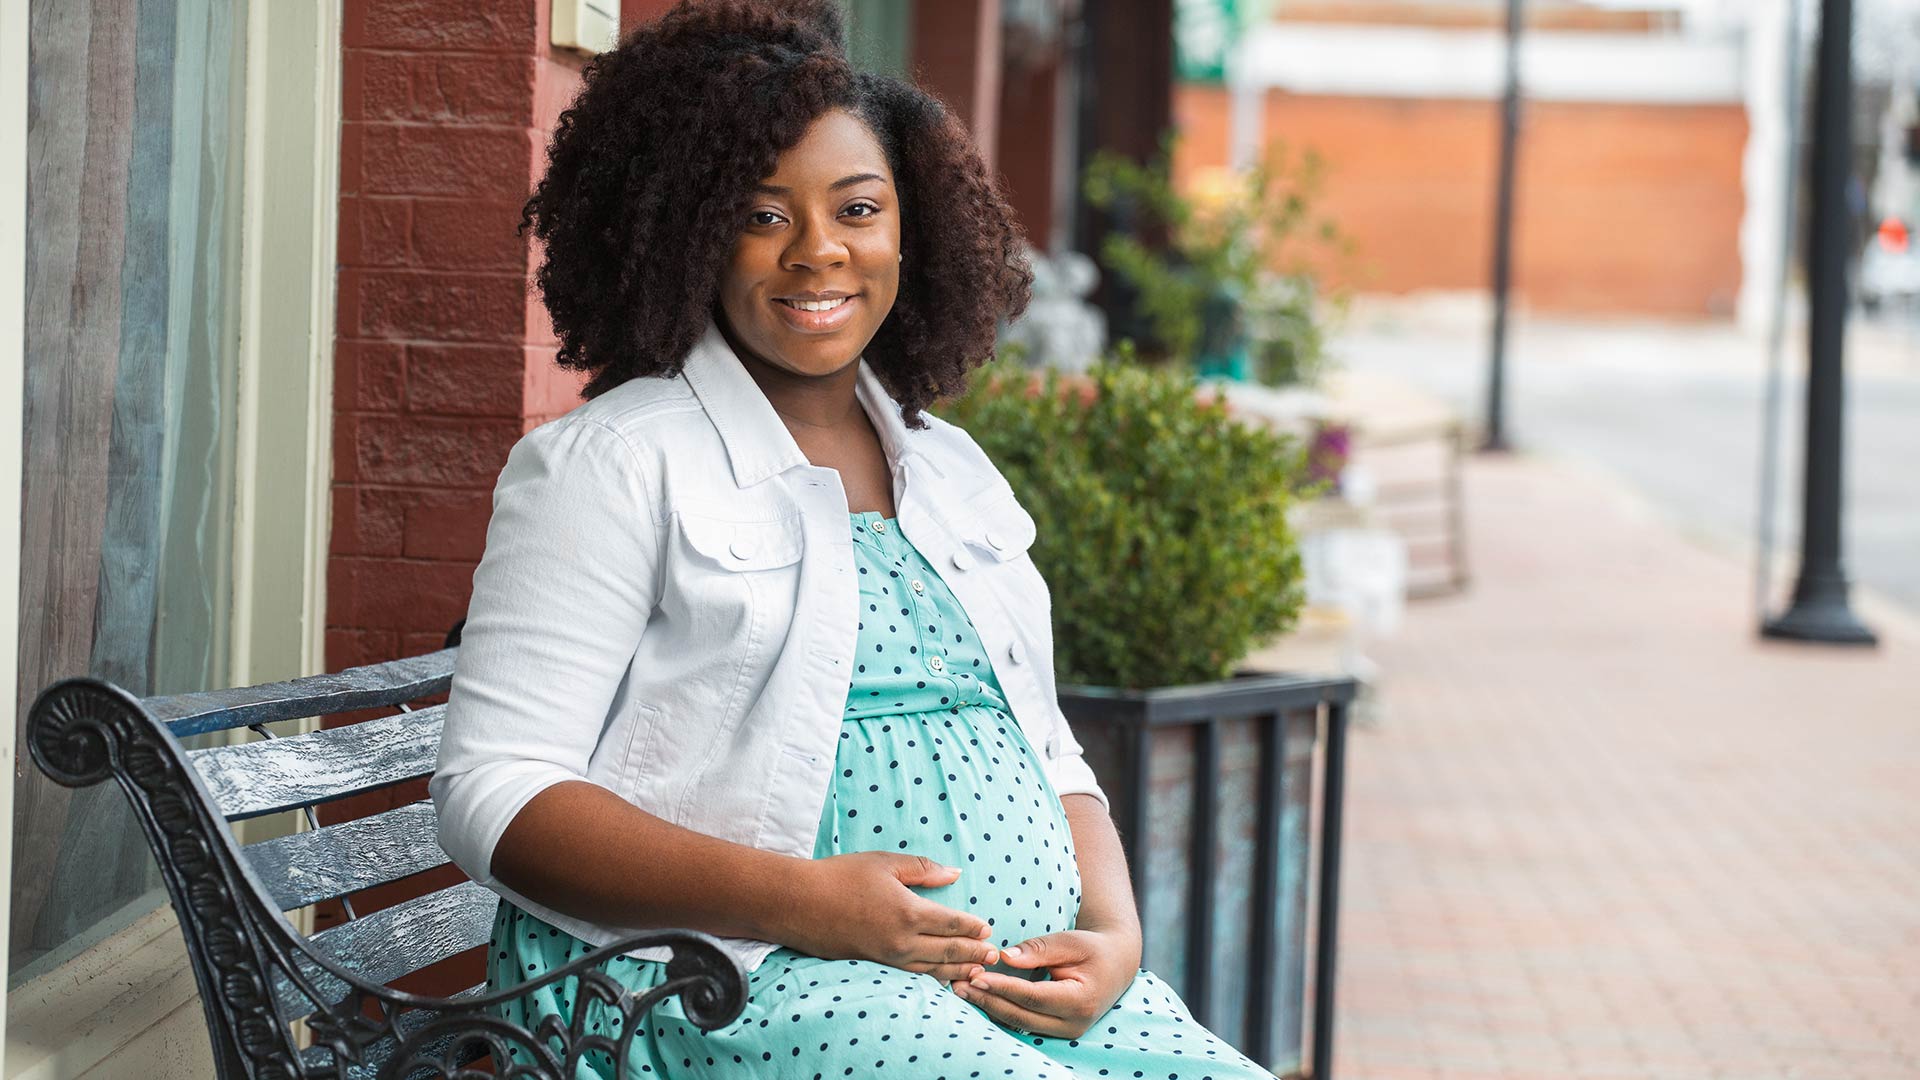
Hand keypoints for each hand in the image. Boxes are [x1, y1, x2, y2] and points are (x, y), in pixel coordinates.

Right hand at [779, 853, 999, 982]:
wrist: (799, 904)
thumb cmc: (841, 876)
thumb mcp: (885, 863)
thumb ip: (923, 869)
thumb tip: (954, 874)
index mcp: (909, 913)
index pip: (952, 924)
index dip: (972, 927)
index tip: (988, 929)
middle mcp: (902, 941)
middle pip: (948, 951)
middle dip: (974, 954)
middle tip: (994, 957)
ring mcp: (888, 958)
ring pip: (932, 969)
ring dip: (958, 970)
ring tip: (977, 972)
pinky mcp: (874, 965)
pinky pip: (912, 976)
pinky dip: (933, 978)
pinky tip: (941, 978)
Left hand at [952, 926, 1141, 1037]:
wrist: (1115, 965)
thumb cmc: (1093, 949)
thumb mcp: (1070, 942)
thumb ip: (1038, 950)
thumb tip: (1004, 957)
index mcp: (1080, 1000)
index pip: (1033, 997)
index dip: (1003, 987)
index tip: (976, 976)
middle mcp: (1073, 1023)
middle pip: (1021, 1016)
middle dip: (988, 1000)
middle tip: (958, 984)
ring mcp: (1064, 1032)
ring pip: (1019, 1024)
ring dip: (989, 1007)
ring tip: (961, 990)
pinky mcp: (1055, 1031)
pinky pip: (1022, 1023)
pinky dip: (999, 1010)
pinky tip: (979, 996)